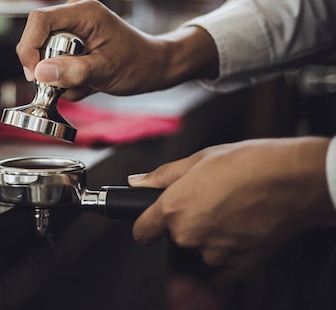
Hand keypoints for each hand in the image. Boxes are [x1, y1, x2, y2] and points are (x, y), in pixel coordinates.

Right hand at [16, 0, 218, 99]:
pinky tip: (87, 81)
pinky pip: (55, 61)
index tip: (34, 74)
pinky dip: (67, 77)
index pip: (39, 20)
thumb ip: (73, 71)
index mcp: (83, 12)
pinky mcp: (74, 43)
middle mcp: (75, 15)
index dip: (29, 47)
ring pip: (46, 54)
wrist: (155, 67)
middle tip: (68, 84)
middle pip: (39, 38)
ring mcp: (73, 29)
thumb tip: (40, 72)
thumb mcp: (105, 71)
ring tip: (86, 83)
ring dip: (61, 76)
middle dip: (49, 66)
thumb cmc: (138, 64)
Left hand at [128, 137, 335, 272]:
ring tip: (233, 210)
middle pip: (175, 237)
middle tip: (211, 200)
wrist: (295, 179)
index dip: (145, 225)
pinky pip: (223, 274)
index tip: (151, 224)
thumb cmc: (249, 163)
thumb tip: (137, 182)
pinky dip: (227, 259)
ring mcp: (215, 254)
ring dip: (211, 237)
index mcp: (173, 209)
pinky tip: (238, 236)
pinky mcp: (240, 266)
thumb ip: (162, 176)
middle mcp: (189, 235)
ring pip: (201, 250)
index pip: (141, 232)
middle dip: (187, 222)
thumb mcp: (198, 159)